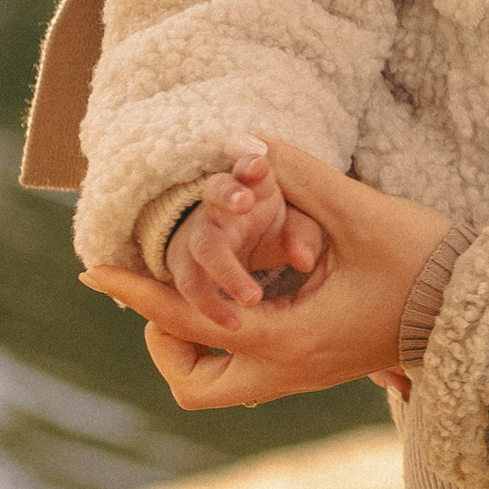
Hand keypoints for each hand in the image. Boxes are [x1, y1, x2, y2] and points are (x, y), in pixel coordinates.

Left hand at [82, 137, 450, 411]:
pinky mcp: (322, 361)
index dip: (139, 291)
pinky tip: (247, 279)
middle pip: (196, 385)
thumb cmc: (428, 263)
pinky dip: (234, 326)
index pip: (190, 323)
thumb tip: (242, 143)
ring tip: (205, 277)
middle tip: (167, 287)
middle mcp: (291, 369)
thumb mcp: (359, 212)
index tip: (96, 269)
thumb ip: (298, 175)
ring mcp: (307, 373)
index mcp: (289, 341)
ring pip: (223, 379)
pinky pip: (255, 358)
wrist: (486, 306)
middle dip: (167, 339)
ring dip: (200, 336)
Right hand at [166, 139, 327, 332]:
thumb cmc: (270, 228)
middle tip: (245, 201)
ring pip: (199, 248)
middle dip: (228, 194)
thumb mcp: (295, 227)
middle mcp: (218, 206)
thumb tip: (305, 260)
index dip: (250, 163)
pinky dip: (208, 305)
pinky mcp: (183, 268)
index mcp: (251, 187)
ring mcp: (197, 235)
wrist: (233, 248)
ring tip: (250, 302)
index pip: (248, 167)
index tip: (259, 164)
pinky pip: (189, 286)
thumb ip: (304, 236)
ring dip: (222, 272)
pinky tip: (232, 324)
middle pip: (215, 192)